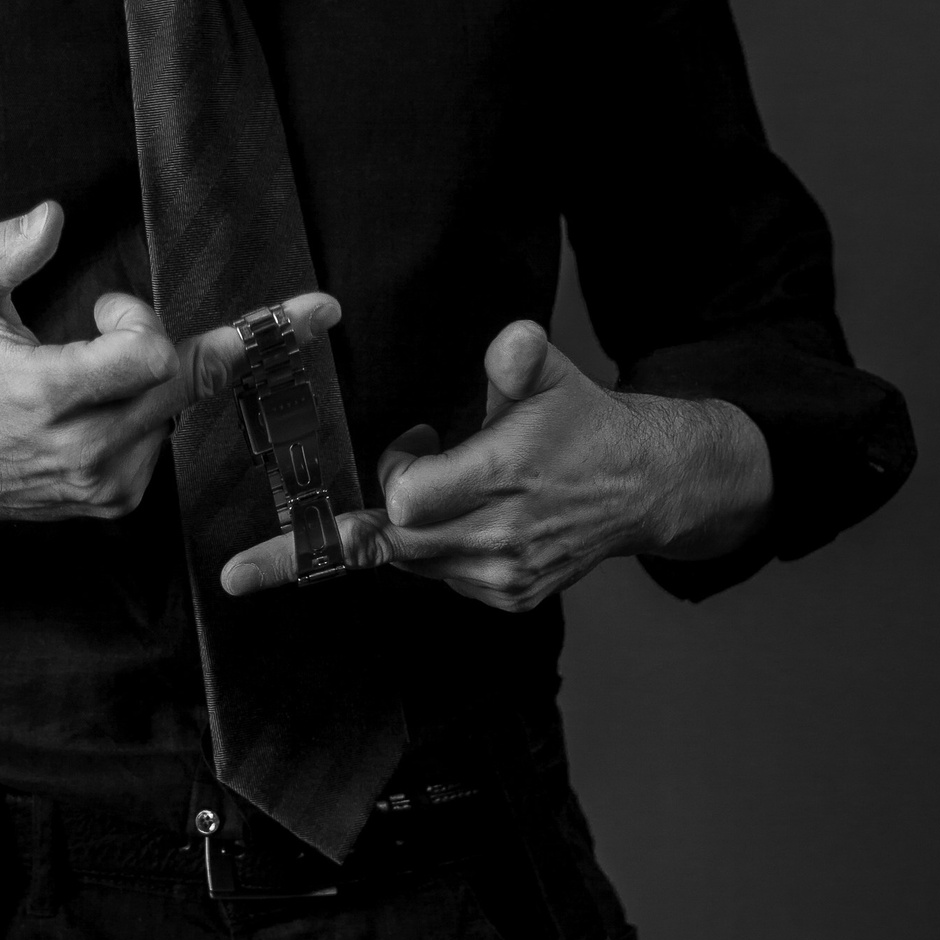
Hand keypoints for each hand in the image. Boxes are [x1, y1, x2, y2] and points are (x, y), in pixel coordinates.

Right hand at [0, 199, 338, 607]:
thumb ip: (2, 253)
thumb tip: (53, 215)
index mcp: (46, 393)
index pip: (148, 357)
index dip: (142, 322)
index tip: (114, 307)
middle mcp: (85, 445)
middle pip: (190, 382)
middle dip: (244, 340)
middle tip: (323, 310)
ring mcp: (105, 480)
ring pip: (176, 408)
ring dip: (162, 373)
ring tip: (98, 365)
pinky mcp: (118, 501)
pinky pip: (162, 438)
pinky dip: (149, 410)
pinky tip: (101, 406)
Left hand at [220, 318, 770, 609]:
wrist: (643, 486)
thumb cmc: (585, 425)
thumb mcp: (554, 375)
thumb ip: (521, 356)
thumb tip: (509, 342)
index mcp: (507, 476)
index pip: (406, 500)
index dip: (395, 473)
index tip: (416, 444)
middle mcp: (502, 535)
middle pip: (393, 542)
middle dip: (360, 521)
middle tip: (297, 530)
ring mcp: (504, 574)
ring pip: (411, 563)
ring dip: (400, 532)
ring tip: (433, 491)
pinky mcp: (507, 597)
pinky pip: (439, 578)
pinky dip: (431, 552)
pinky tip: (459, 519)